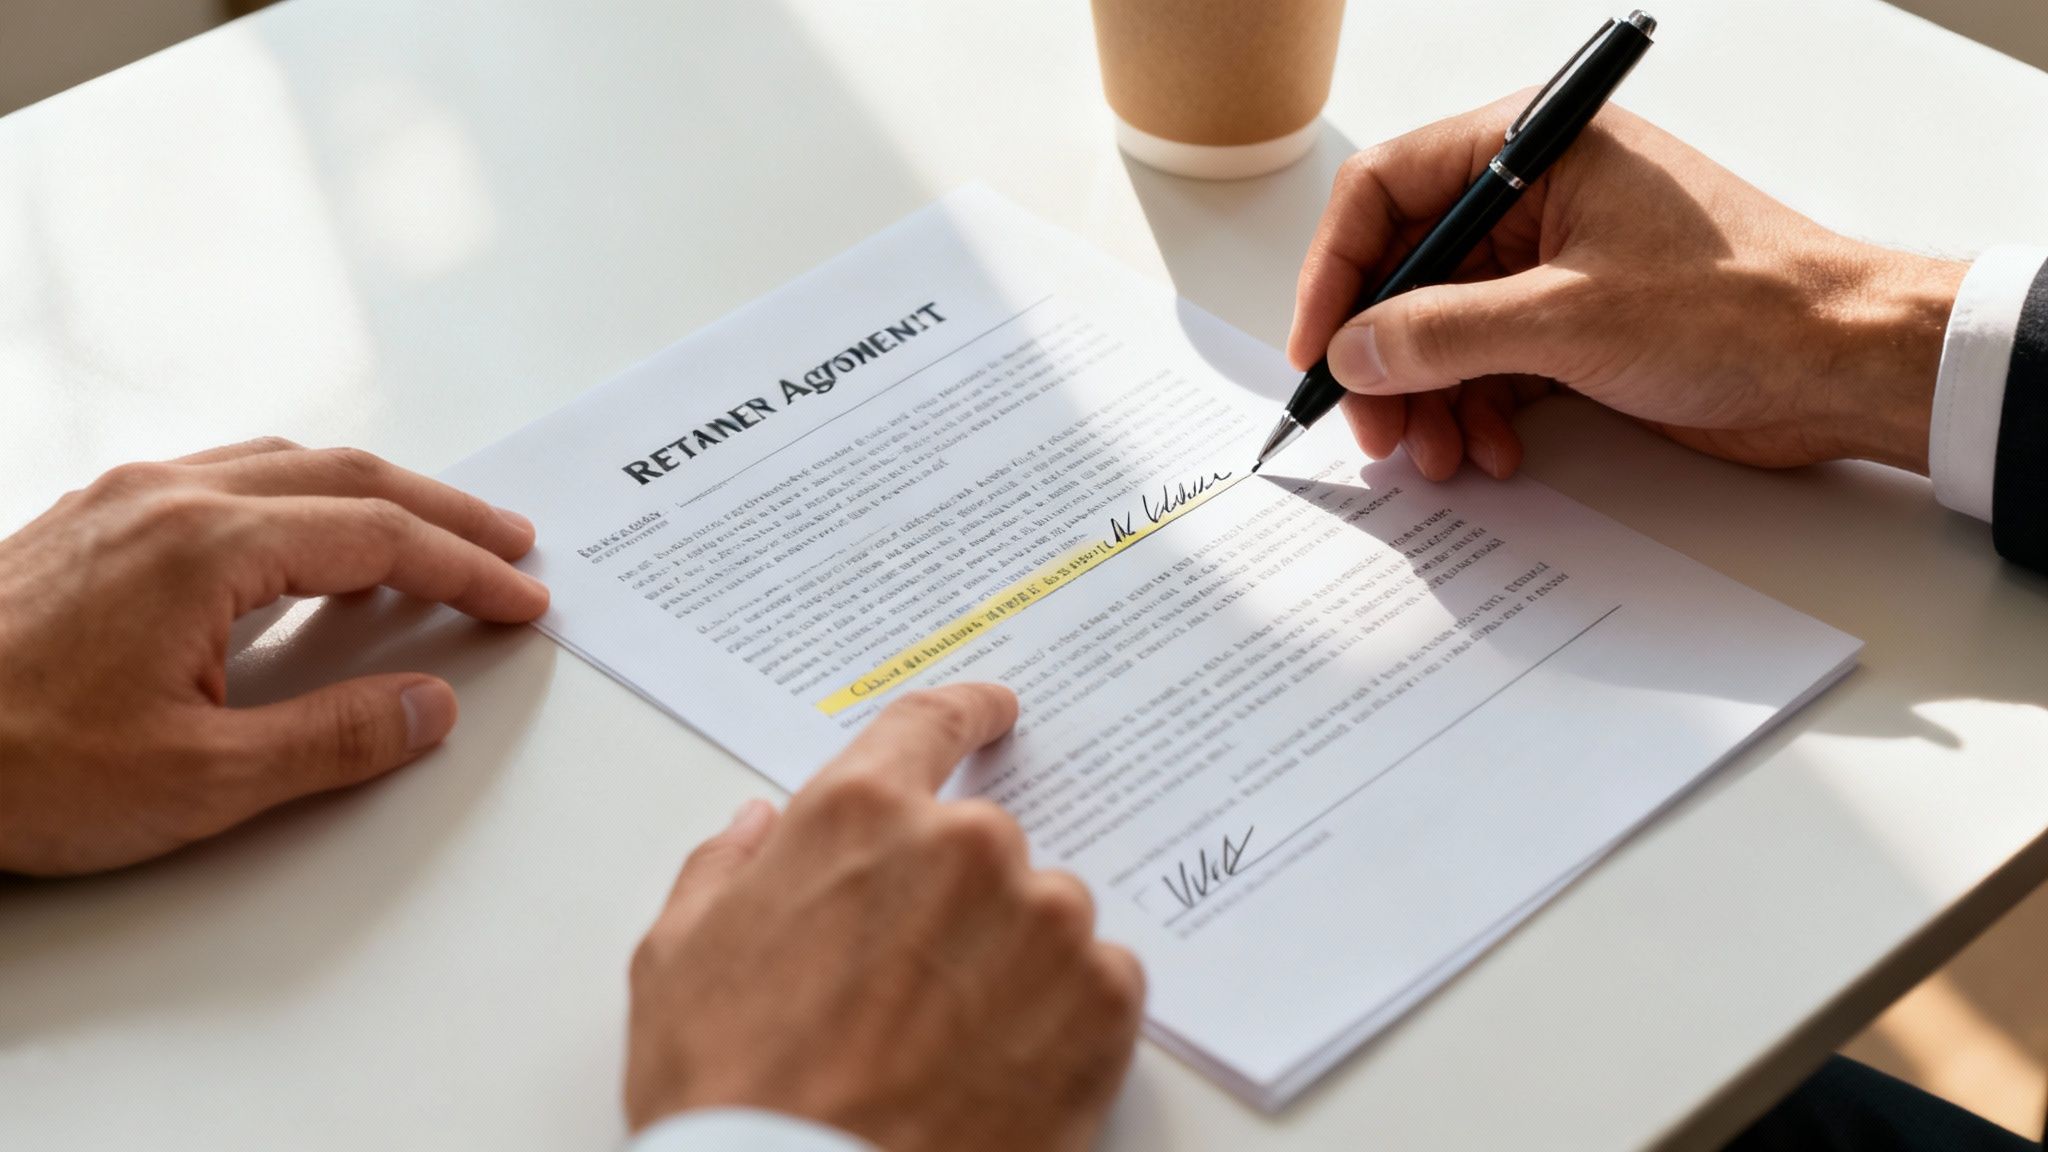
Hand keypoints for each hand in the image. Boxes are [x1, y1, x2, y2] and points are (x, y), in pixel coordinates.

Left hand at [0, 438, 547, 875]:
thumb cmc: (10, 764)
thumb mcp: (198, 781)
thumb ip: (333, 739)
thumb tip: (426, 707)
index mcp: (205, 546)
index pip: (379, 537)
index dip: (465, 569)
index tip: (519, 597)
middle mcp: (165, 497)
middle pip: (345, 475)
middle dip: (442, 510)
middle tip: (508, 546)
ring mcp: (120, 500)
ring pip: (284, 463)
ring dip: (373, 494)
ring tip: (428, 535)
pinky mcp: (86, 521)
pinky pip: (228, 477)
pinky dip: (303, 496)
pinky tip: (307, 538)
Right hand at [624, 684, 1144, 1151]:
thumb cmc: (731, 1092)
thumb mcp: (678, 961)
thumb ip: (727, 870)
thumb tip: (758, 830)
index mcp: (861, 817)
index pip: (931, 723)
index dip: (967, 715)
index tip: (996, 715)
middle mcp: (967, 848)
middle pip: (984, 844)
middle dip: (955, 899)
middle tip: (909, 986)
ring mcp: (1046, 923)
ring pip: (1043, 916)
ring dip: (1010, 960)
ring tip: (946, 1046)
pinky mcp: (1102, 1003)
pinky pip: (1096, 984)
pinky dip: (1060, 1017)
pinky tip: (998, 1070)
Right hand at [1291, 95, 1966, 480]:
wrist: (1846, 365)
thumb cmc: (1744, 307)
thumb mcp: (1569, 319)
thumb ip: (1443, 333)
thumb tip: (1352, 352)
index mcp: (1536, 147)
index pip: (1388, 191)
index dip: (1337, 274)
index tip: (1319, 351)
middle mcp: (1538, 195)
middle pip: (1408, 270)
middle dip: (1383, 357)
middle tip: (1375, 428)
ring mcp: (1556, 261)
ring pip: (1444, 328)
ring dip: (1428, 398)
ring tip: (1437, 456)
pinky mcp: (1576, 323)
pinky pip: (1489, 364)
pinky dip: (1477, 411)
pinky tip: (1490, 452)